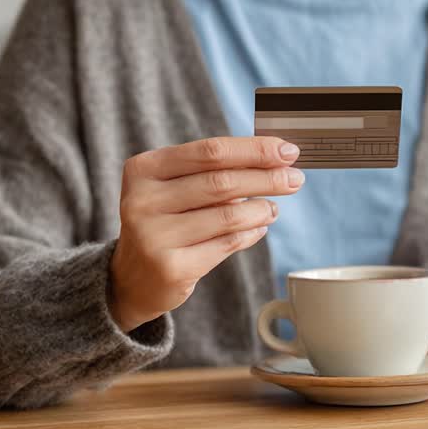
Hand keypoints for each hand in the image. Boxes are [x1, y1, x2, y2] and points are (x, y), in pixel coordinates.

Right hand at [109, 136, 304, 330]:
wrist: (131, 278)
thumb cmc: (164, 220)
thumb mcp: (175, 188)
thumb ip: (214, 171)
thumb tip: (276, 158)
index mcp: (144, 169)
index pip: (210, 151)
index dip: (254, 150)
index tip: (288, 151)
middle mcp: (143, 200)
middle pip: (222, 182)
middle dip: (267, 178)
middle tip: (295, 178)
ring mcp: (154, 236)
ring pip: (228, 216)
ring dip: (261, 210)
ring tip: (273, 208)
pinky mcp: (170, 268)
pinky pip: (226, 245)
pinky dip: (250, 234)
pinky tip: (259, 228)